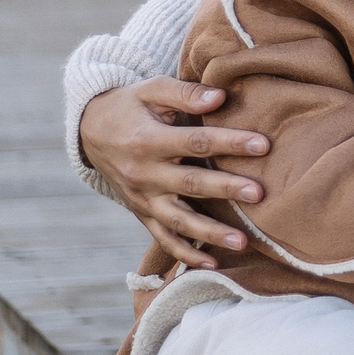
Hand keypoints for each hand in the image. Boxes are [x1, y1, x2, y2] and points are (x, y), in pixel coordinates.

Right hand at [79, 75, 271, 270]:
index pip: (195, 142)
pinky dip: (185, 253)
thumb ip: (185, 93)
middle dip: (225, 189)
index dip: (229, 142)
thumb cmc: (130, 106)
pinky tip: (212, 264)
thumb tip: (220, 96)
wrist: (90, 132)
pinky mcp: (142, 213)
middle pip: (190, 184)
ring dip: (209, 233)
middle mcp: (144, 173)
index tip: (263, 144)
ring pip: (178, 220)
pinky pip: (164, 238)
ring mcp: (142, 198)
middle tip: (258, 194)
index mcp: (148, 140)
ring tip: (241, 242)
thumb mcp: (151, 90)